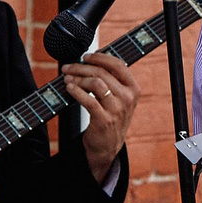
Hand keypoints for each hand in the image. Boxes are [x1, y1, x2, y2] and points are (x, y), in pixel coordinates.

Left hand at [64, 52, 138, 181]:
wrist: (108, 146)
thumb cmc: (110, 117)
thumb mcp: (119, 98)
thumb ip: (111, 80)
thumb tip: (90, 60)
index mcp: (133, 89)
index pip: (118, 65)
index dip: (100, 57)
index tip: (86, 56)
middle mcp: (128, 98)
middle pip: (102, 73)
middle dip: (81, 67)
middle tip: (68, 68)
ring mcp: (117, 110)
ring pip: (95, 83)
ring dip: (78, 78)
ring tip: (67, 78)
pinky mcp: (104, 120)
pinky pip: (87, 100)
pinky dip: (76, 91)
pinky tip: (69, 88)